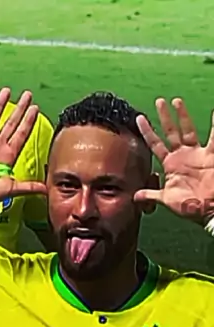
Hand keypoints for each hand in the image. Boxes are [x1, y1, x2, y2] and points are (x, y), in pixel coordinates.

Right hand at [0, 87, 46, 204]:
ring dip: (0, 105)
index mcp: (8, 156)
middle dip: (20, 109)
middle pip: (10, 123)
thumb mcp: (10, 189)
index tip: (35, 108)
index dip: (29, 121)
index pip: (21, 134)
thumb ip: (28, 186)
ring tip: (6, 91)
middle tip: (28, 95)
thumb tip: (46, 190)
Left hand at [135, 98, 213, 224]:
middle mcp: (182, 156)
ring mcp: (197, 154)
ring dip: (182, 116)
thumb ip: (151, 195)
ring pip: (188, 130)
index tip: (139, 118)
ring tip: (176, 101)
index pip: (155, 144)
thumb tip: (134, 196)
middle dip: (164, 117)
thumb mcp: (166, 199)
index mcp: (170, 164)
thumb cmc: (189, 206)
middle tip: (159, 101)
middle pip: (171, 132)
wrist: (209, 210)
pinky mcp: (211, 155)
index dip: (147, 131)